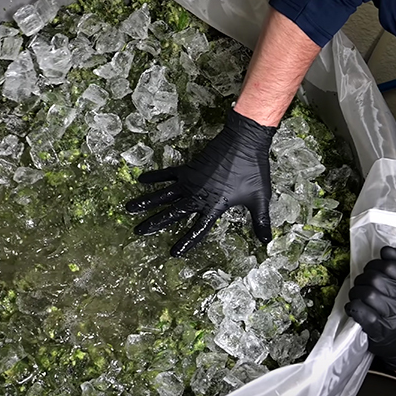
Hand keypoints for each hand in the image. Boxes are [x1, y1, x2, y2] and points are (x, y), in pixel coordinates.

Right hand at [125, 109, 276, 256]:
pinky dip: (155, 177)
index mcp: (214, 206)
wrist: (244, 142)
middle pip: (172, 213)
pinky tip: (141, 180)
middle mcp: (198, 196)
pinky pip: (168, 174)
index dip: (186, 242)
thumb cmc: (253, 170)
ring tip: (129, 209)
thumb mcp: (259, 199)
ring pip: (164, 195)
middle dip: (155, 224)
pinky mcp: (189, 168)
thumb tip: (266, 242)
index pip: (198, 230)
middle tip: (138, 232)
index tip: (173, 253)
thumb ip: (260, 222)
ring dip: (146, 202)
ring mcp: (191, 181)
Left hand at [345, 246, 395, 371]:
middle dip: (364, 278)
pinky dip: (352, 306)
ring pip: (367, 293)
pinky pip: (360, 311)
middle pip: (377, 278)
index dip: (376, 264)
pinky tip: (354, 307)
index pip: (391, 265)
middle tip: (362, 283)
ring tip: (357, 295)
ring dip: (356, 291)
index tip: (372, 269)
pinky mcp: (381, 331)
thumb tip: (386, 250)